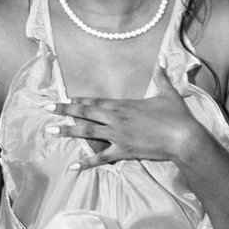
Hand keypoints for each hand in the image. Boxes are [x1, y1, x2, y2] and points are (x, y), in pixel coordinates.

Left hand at [49, 63, 199, 169]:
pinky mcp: (123, 152)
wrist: (183, 138)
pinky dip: (86, 163)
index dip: (78, 99)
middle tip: (45, 108)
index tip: (64, 97)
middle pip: (84, 113)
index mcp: (123, 105)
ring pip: (86, 133)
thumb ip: (161, 77)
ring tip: (50, 132)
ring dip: (67, 132)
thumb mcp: (168, 93)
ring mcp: (117, 136)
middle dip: (63, 110)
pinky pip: (101, 158)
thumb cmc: (176, 115)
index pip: (95, 101)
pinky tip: (73, 167)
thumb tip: (161, 61)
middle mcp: (115, 119)